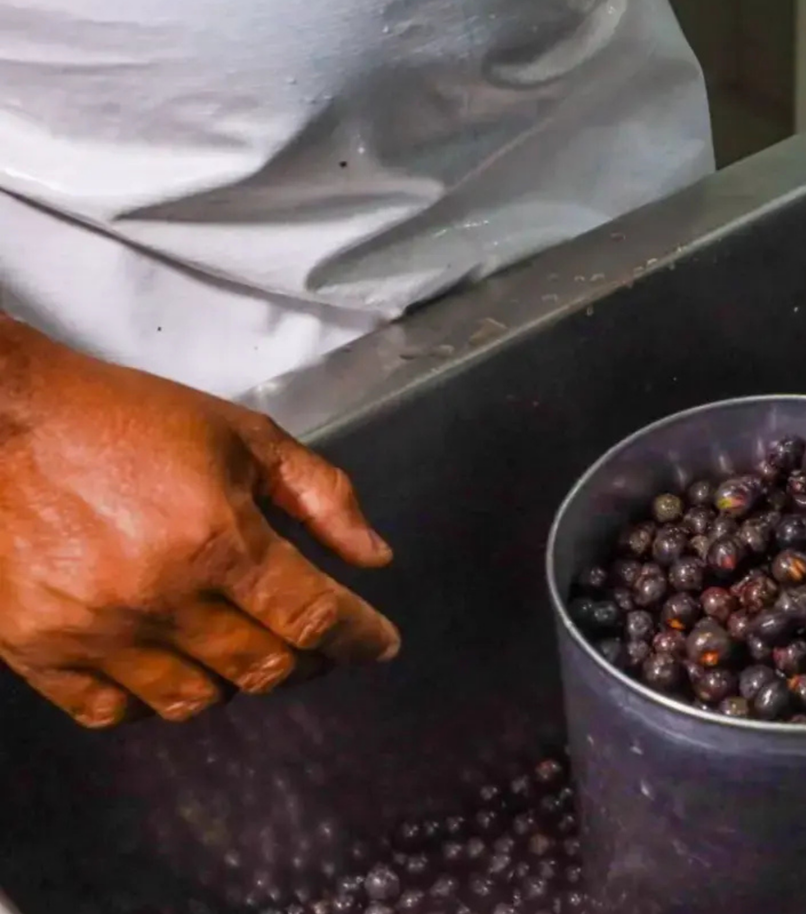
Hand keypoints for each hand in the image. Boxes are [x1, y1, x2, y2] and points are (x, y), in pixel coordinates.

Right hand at [0, 318, 399, 727]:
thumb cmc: (125, 419)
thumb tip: (374, 557)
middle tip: (319, 642)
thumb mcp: (243, 436)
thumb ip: (320, 495)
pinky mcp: (38, 650)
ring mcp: (96, 632)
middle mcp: (160, 598)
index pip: (313, 617)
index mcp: (217, 540)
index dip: (360, 637)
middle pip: (265, 667)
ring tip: (250, 650)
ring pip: (196, 699)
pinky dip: (154, 699)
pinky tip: (173, 668)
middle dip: (310, 659)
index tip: (380, 643)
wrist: (0, 418)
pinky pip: (113, 710)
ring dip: (238, 682)